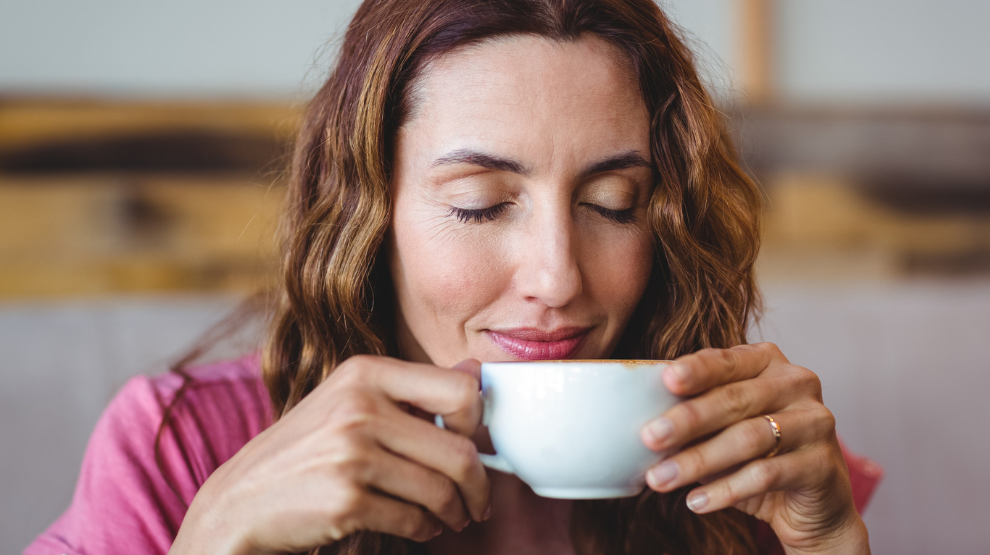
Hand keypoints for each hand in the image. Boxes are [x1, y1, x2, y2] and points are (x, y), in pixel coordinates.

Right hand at [170, 356, 490, 554]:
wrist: (239, 501)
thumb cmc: (304, 451)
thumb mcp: (350, 401)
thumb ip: (411, 390)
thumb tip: (475, 372)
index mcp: (366, 372)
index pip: (460, 390)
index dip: (479, 423)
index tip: (475, 443)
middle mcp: (360, 407)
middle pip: (459, 450)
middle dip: (479, 485)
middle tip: (479, 501)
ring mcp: (351, 453)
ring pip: (441, 490)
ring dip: (456, 512)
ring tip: (452, 517)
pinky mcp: (346, 499)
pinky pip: (414, 520)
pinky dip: (426, 529)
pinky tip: (420, 527)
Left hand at [640, 343, 869, 553]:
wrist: (811, 503)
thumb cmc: (757, 453)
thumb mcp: (723, 427)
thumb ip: (694, 415)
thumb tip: (644, 423)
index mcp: (767, 361)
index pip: (727, 361)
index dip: (697, 370)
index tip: (666, 379)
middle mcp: (796, 383)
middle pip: (735, 399)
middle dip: (687, 420)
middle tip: (648, 438)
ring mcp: (815, 422)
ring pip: (748, 438)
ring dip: (698, 460)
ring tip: (660, 479)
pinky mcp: (822, 464)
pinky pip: (766, 475)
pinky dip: (726, 490)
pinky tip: (695, 501)